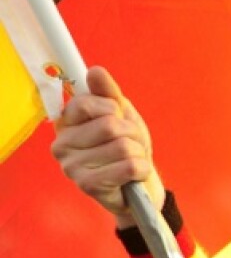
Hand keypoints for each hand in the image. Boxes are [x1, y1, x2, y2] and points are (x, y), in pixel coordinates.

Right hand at [49, 66, 164, 223]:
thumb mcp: (123, 116)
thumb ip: (109, 93)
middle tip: (131, 144)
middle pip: (109, 125)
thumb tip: (96, 71)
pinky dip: (142, 169)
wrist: (139, 185)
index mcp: (66, 122)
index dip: (114, 109)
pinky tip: (135, 175)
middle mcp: (62, 144)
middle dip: (132, 133)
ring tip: (132, 160)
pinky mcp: (88, 185)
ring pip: (123, 147)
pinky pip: (129, 167)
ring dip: (138, 153)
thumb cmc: (128, 148)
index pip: (85, 102)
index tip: (118, 118)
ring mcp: (72, 166)